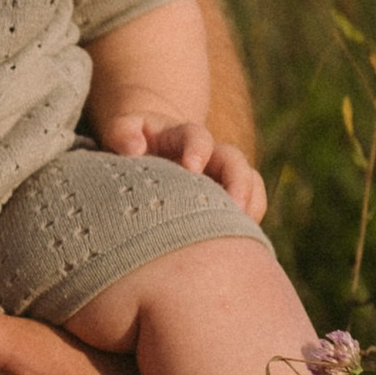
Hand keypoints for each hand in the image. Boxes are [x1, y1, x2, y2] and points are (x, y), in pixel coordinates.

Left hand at [95, 108, 267, 219]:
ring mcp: (223, 176)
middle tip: (234, 205)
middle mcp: (210, 155)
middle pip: (234, 160)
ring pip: (250, 184)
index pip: (196, 136)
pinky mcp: (229, 198)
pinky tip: (237, 242)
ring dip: (249, 205)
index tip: (191, 167)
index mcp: (182, 137)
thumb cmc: (132, 144)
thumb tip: (134, 148)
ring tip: (242, 230)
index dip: (197, 149)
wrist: (149, 150)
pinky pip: (252, 207)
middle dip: (237, 181)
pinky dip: (248, 222)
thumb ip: (123, 133)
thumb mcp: (123, 132)